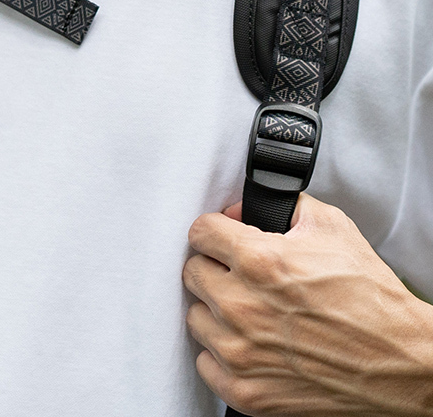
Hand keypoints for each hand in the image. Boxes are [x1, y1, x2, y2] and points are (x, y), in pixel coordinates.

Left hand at [184, 195, 432, 415]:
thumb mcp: (330, 225)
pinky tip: (249, 343)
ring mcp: (242, 352)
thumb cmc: (371, 298)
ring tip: (250, 310)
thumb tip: (239, 209)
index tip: (224, 240)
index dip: (215, 231)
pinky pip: (205, 362)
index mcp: (258, 261)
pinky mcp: (247, 391)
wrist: (405, 362)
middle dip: (216, 268)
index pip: (199, 232)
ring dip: (217, 311)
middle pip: (192, 272)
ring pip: (196, 316)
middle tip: (242, 276)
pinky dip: (222, 353)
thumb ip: (279, 205)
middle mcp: (242, 306)